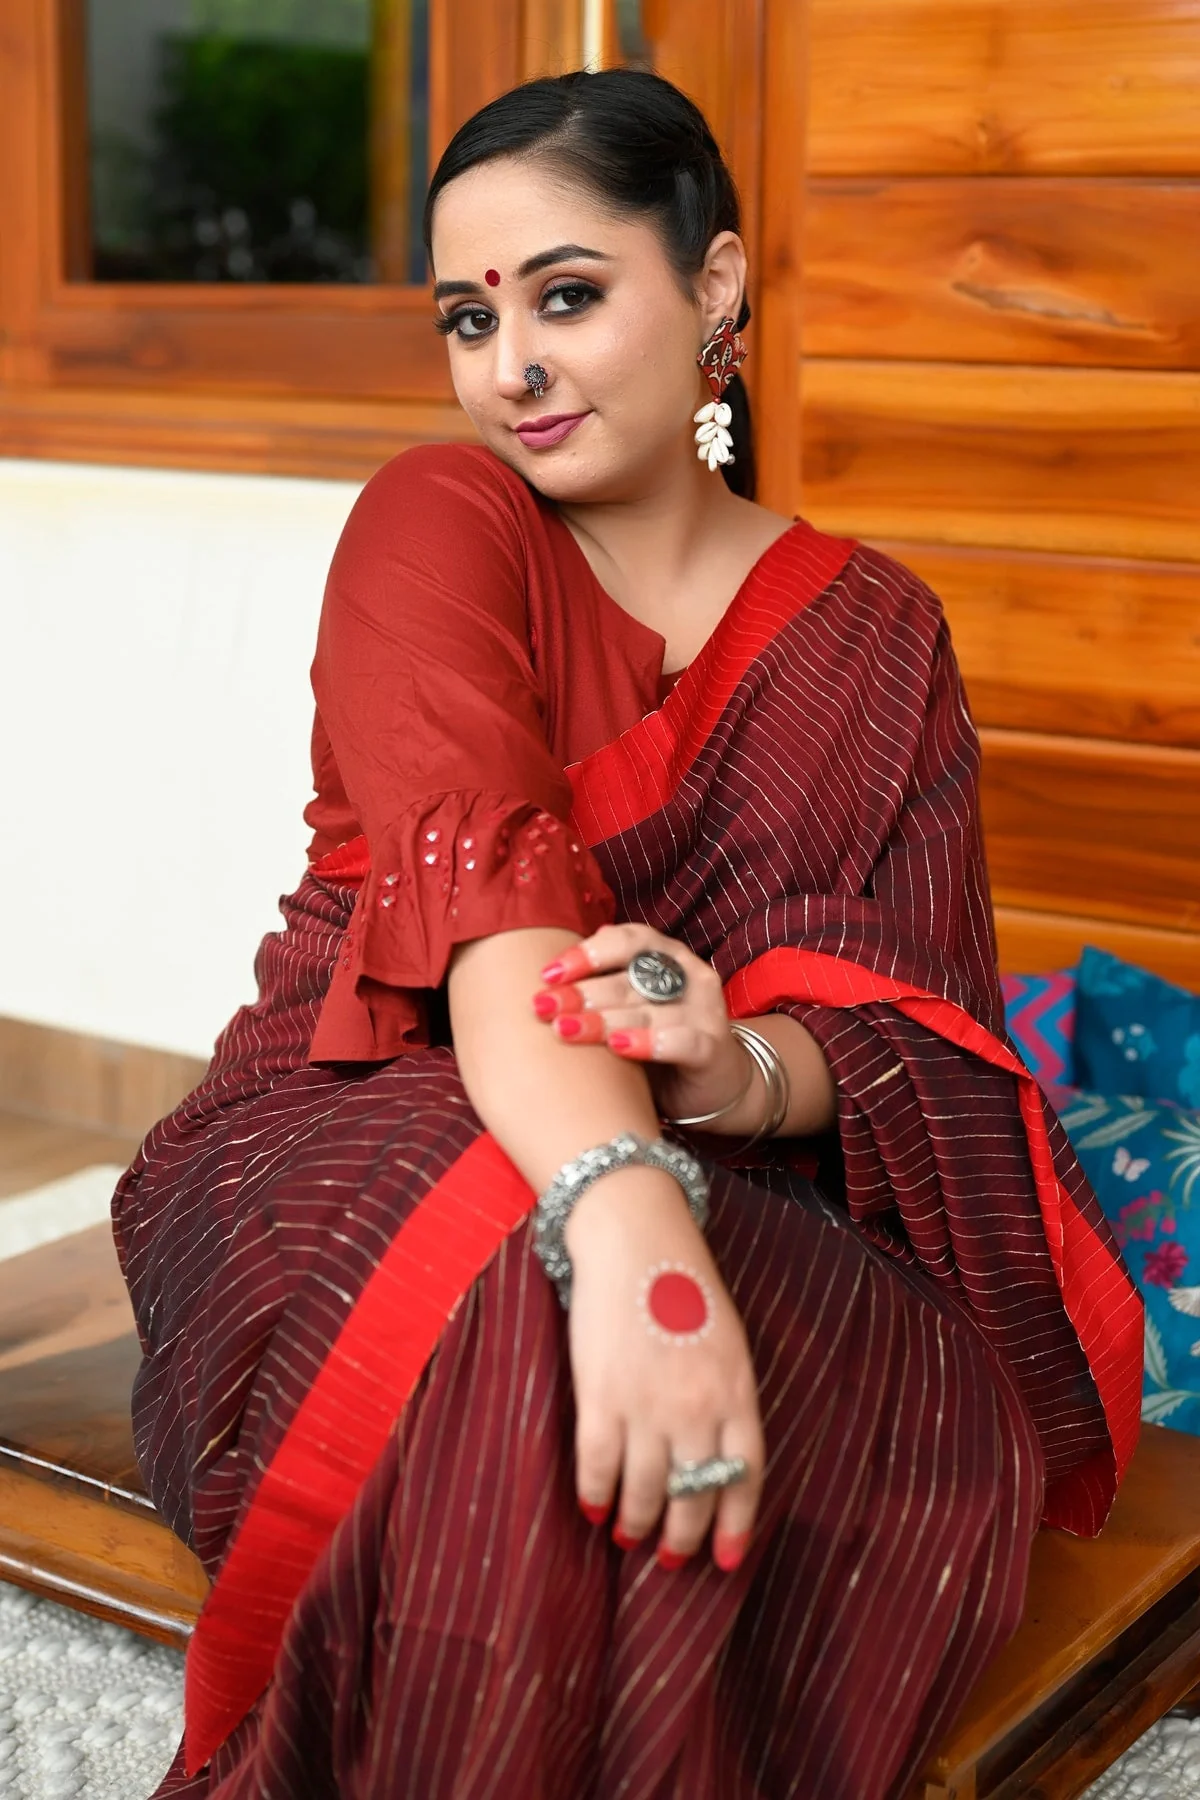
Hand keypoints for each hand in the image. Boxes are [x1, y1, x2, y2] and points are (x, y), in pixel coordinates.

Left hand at [533, 922, 751, 1129]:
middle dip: (582, 993)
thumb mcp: (630, 1007)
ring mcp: (705, 1011)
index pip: (627, 940)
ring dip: (603, 1020)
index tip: (548, 975)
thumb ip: (602, 987)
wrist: (715, 1083)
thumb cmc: (660, 1037)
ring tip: (565, 1030)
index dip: (588, 953)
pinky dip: (650, 1042)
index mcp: (667, 956)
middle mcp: (689, 976)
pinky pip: (681, 1041)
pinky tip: (619, 1047)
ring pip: (648, 1011)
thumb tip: (548, 976)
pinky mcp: (713, 1048)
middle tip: (543, 1007)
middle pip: (630, 979)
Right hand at [564, 1165, 764, 1573]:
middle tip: (671, 1559)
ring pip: (645, 1491)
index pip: (744, 1478)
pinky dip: (595, 1495)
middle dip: (682, 1538)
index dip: (735, 1526)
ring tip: (629, 1536)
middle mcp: (697, 1408)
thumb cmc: (684, 1286)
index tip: (727, 1559)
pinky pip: (598, 1466)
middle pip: (694, 1495)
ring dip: (637, 1523)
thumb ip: (727, 1398)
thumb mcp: (729, 1342)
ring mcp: (647, 1405)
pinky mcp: (600, 1396)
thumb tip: (716, 1459)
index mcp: (737, 1392)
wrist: (635, 1240)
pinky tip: (593, 1508)